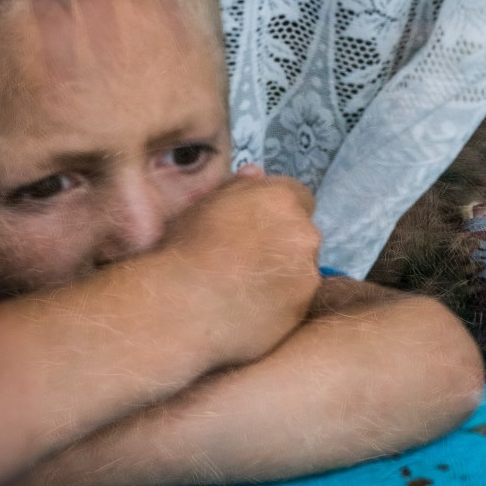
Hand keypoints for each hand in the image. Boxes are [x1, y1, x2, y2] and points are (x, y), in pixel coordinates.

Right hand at [156, 166, 321, 365]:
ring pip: (301, 271)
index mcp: (281, 200)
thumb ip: (238, 186)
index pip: (299, 198)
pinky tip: (247, 309)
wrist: (179, 307)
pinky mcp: (302, 310)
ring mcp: (307, 275)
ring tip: (242, 288)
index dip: (278, 212)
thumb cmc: (185, 254)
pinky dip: (279, 306)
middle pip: (302, 235)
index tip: (259, 227)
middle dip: (281, 244)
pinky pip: (295, 304)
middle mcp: (303, 234)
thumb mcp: (204, 205)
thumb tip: (255, 174)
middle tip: (244, 260)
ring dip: (281, 276)